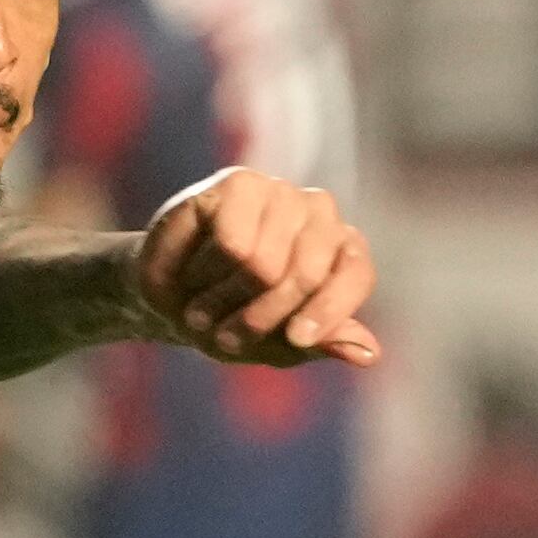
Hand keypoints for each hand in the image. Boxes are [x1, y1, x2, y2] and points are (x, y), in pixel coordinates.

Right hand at [134, 168, 378, 367]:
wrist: (167, 302)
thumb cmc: (232, 322)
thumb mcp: (280, 346)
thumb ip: (324, 343)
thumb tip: (369, 354)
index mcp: (341, 252)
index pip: (355, 272)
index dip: (328, 310)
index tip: (296, 338)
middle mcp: (319, 215)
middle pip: (307, 273)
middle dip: (262, 316)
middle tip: (225, 337)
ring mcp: (281, 194)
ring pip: (264, 263)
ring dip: (224, 299)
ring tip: (204, 308)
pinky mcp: (240, 183)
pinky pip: (231, 244)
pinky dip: (206, 272)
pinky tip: (193, 273)